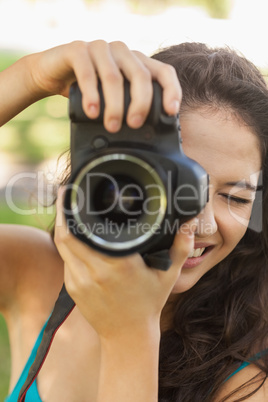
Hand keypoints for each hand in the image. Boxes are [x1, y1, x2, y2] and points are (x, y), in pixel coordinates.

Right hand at [29, 40, 181, 131]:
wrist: (51, 73)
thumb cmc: (86, 89)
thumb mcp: (112, 99)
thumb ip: (129, 107)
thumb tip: (147, 136)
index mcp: (136, 62)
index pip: (163, 72)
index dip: (171, 91)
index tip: (170, 112)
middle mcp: (121, 52)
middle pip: (140, 76)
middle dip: (140, 104)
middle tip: (134, 125)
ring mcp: (100, 48)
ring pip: (114, 77)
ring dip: (114, 105)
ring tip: (111, 126)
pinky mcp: (77, 50)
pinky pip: (87, 72)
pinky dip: (91, 94)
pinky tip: (92, 111)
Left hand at [54, 188, 195, 339]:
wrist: (128, 336)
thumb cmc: (149, 303)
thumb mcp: (168, 275)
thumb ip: (181, 246)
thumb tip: (189, 223)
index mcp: (119, 265)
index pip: (86, 231)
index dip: (76, 210)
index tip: (76, 192)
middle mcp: (95, 272)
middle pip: (67, 234)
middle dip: (63, 211)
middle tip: (66, 192)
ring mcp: (80, 281)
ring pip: (62, 245)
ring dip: (62, 225)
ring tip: (66, 207)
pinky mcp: (72, 288)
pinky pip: (66, 259)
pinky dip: (67, 244)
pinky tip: (73, 233)